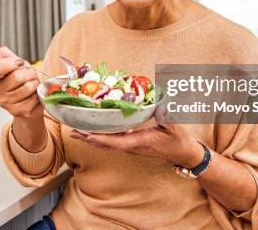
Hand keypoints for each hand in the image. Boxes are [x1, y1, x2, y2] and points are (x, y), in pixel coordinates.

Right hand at [0, 46, 42, 119]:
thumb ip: (10, 58)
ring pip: (28, 87)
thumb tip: (3, 50)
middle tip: (32, 75)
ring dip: (35, 84)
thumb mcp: (18, 67)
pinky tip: (34, 95)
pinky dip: (38, 95)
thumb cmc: (23, 83)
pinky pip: (33, 99)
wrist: (30, 103)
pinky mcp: (18, 111)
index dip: (10, 63)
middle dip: (30, 73)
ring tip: (33, 85)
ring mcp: (6, 102)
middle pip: (17, 77)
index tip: (20, 63)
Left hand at [71, 122, 205, 167]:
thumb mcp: (175, 125)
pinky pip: (112, 143)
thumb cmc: (180, 140)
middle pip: (106, 145)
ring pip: (107, 145)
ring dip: (91, 138)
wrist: (185, 154)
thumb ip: (167, 114)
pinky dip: (100, 138)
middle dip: (89, 138)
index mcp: (141, 142)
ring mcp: (132, 147)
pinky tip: (92, 133)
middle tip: (73, 131)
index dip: (102, 139)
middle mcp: (133, 146)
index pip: (118, 142)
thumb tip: (159, 102)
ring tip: (76, 132)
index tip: (88, 135)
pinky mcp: (132, 145)